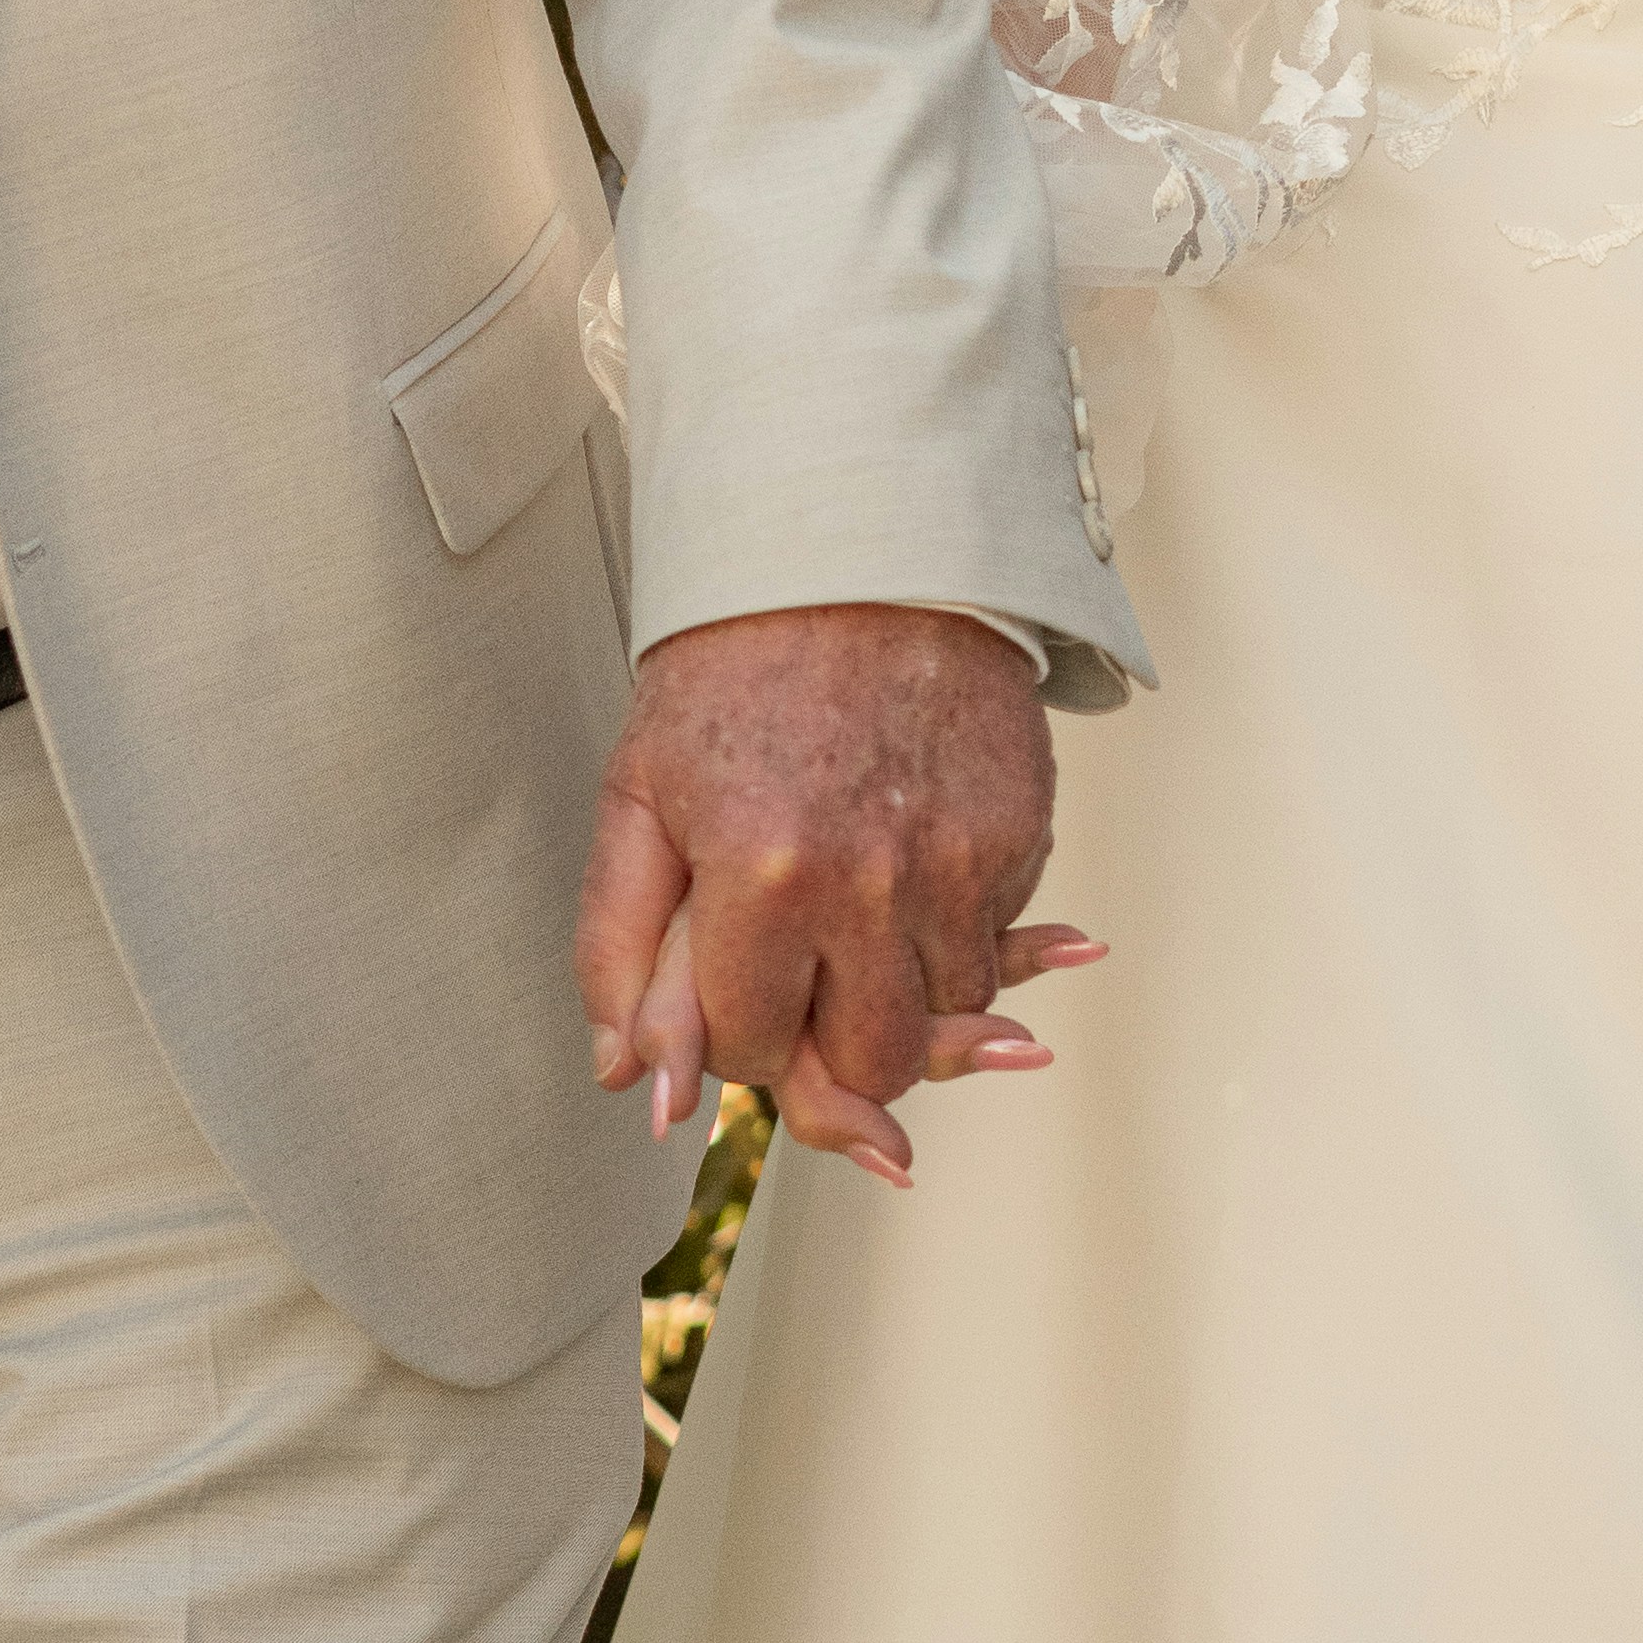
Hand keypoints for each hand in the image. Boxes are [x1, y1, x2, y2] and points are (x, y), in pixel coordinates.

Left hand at [575, 605, 1092, 1192]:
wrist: (854, 553)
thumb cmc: (735, 671)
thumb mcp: (639, 799)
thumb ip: (622, 954)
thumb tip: (635, 1089)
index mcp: (762, 876)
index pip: (755, 1050)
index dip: (735, 1029)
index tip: (732, 975)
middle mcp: (871, 882)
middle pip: (873, 1065)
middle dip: (830, 1042)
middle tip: (803, 973)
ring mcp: (957, 863)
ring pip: (946, 1017)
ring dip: (899, 994)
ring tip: (855, 913)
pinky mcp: (1019, 836)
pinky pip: (993, 942)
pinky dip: (953, 931)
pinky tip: (908, 863)